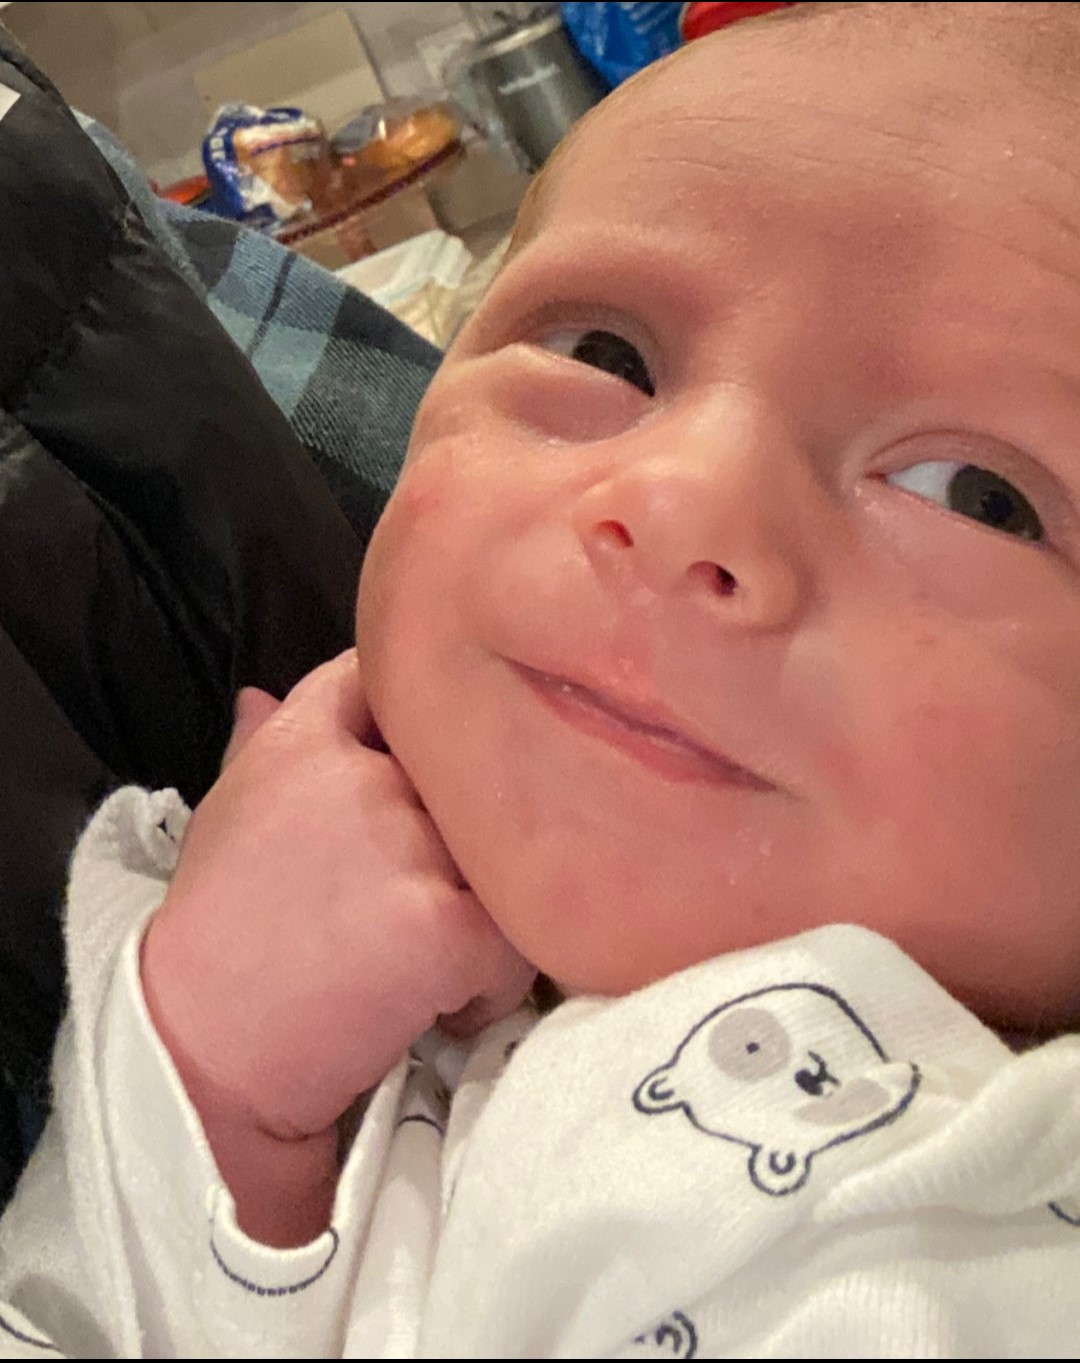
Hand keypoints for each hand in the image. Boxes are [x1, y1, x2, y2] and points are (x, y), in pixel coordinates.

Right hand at [141, 652, 533, 1240]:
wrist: (200, 1059)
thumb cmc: (216, 938)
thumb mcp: (226, 819)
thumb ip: (260, 746)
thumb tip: (258, 694)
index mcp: (303, 741)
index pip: (387, 683)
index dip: (423, 720)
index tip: (430, 764)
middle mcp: (361, 774)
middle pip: (469, 778)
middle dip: (460, 841)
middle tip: (418, 903)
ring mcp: (408, 842)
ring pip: (507, 860)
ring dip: (485, 912)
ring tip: (426, 960)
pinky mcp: (445, 920)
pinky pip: (518, 943)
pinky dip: (492, 986)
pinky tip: (438, 1008)